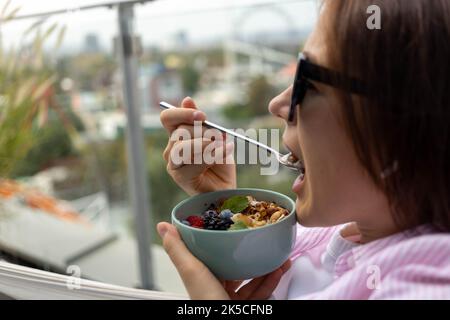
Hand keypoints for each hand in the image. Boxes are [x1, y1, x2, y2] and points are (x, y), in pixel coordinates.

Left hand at [157, 222, 291, 299]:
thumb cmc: (207, 302)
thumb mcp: (191, 271)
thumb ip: (178, 249)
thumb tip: (163, 226)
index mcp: (201, 279)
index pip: (211, 256)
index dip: (222, 243)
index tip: (234, 228)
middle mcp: (215, 290)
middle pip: (234, 267)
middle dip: (249, 254)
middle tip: (260, 240)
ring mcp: (232, 300)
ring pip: (251, 280)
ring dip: (266, 266)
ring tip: (278, 254)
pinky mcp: (246, 308)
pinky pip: (261, 292)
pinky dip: (271, 280)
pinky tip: (280, 269)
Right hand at [160, 97, 235, 195]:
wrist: (226, 187)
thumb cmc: (219, 162)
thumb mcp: (214, 137)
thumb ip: (200, 121)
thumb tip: (187, 99)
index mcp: (177, 136)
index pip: (168, 118)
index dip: (182, 113)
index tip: (203, 116)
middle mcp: (171, 149)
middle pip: (180, 131)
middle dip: (204, 132)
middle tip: (221, 136)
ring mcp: (173, 165)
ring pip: (183, 147)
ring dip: (206, 145)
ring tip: (224, 145)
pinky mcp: (181, 178)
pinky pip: (194, 162)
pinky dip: (213, 155)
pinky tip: (225, 152)